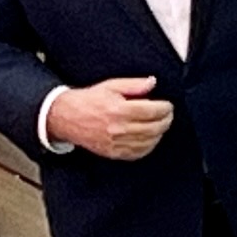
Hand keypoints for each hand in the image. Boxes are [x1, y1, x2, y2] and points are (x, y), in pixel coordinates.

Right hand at [54, 77, 175, 159]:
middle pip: (153, 128)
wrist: (68, 117)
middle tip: (169, 115)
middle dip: (166, 121)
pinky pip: (137, 154)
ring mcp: (115, 143)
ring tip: (162, 125)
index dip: (165, 108)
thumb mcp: (112, 85)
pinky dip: (148, 147)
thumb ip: (134, 85)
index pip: (151, 111)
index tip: (168, 105)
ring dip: (159, 134)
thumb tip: (153, 82)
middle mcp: (118, 128)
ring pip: (147, 143)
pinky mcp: (113, 153)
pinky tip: (151, 139)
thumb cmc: (90, 99)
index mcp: (119, 109)